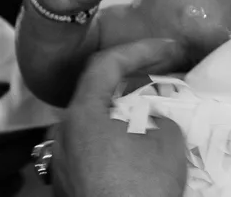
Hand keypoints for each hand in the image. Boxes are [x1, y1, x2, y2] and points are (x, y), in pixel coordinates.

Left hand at [51, 39, 190, 196]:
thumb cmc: (143, 186)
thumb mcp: (167, 139)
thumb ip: (157, 116)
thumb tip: (151, 121)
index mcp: (80, 115)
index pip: (106, 64)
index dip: (140, 49)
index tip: (170, 48)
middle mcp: (61, 134)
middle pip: (96, 93)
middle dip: (133, 80)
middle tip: (165, 73)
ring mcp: (61, 162)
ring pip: (93, 123)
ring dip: (124, 112)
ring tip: (156, 109)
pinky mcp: (67, 185)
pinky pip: (92, 148)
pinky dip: (115, 138)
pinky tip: (139, 143)